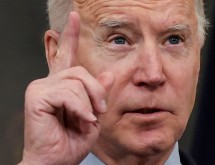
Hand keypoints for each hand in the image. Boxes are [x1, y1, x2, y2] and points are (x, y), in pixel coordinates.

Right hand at [19, 12, 113, 164]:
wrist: (58, 161)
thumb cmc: (72, 140)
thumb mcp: (94, 115)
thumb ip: (99, 94)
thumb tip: (107, 74)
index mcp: (63, 85)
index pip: (67, 55)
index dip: (70, 35)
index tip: (74, 17)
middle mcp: (50, 81)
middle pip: (80, 70)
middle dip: (96, 92)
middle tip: (98, 112)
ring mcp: (41, 87)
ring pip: (77, 81)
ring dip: (89, 103)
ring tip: (86, 119)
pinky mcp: (37, 95)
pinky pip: (68, 93)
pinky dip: (80, 108)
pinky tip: (79, 119)